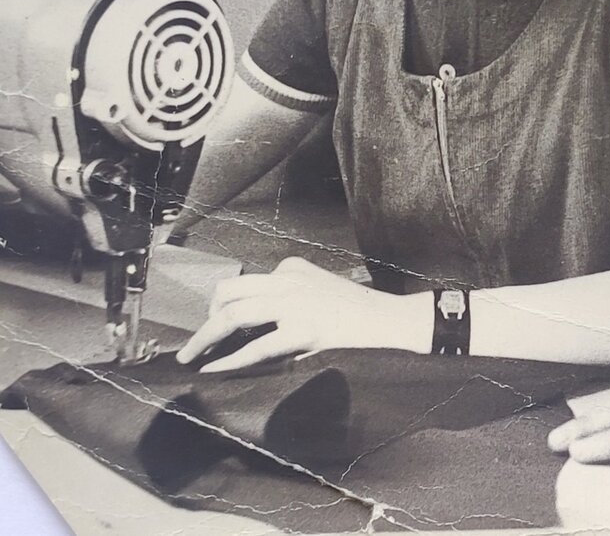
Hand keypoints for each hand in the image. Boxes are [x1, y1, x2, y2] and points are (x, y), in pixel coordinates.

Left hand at [176, 257, 426, 371]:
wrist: (390, 322)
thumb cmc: (356, 312)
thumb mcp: (318, 290)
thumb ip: (287, 296)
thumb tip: (251, 322)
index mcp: (291, 269)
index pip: (244, 282)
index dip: (221, 304)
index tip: (214, 324)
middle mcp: (287, 281)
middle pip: (229, 292)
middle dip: (206, 318)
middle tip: (199, 343)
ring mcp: (294, 304)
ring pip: (234, 315)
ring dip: (205, 338)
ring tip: (190, 357)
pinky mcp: (303, 329)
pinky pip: (256, 346)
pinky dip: (229, 360)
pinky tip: (215, 369)